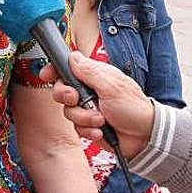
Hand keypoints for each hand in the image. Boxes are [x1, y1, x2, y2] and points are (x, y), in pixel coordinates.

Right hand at [40, 51, 154, 157]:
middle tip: (77, 99)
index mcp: (94, 75)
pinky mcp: (88, 125)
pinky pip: (76, 127)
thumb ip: (89, 71)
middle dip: (67, 96)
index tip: (46, 75)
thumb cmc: (134, 107)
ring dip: (84, 117)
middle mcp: (88, 90)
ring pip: (68, 111)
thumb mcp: (111, 86)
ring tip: (101, 119)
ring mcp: (87, 108)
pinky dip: (88, 129)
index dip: (54, 70)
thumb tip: (72, 55)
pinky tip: (100, 130)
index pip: (68, 67)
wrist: (145, 137)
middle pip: (61, 90)